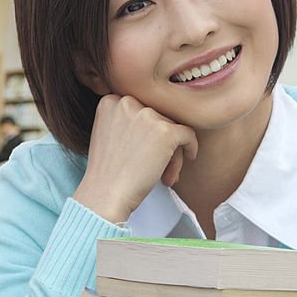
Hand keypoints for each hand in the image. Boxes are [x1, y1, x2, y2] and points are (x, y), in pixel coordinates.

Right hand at [73, 94, 197, 223]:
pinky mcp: (166, 131)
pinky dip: (191, 147)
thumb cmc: (108, 172)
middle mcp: (127, 102)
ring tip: (164, 176)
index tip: (143, 151)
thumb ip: (128, 119)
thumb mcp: (109, 134)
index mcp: (111, 101)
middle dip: (160, 143)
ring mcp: (147, 115)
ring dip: (172, 152)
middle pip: (158, 118)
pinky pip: (188, 135)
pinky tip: (188, 159)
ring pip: (173, 128)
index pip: (142, 109)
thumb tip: (160, 118)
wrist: (105, 195)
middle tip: (156, 168)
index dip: (146, 132)